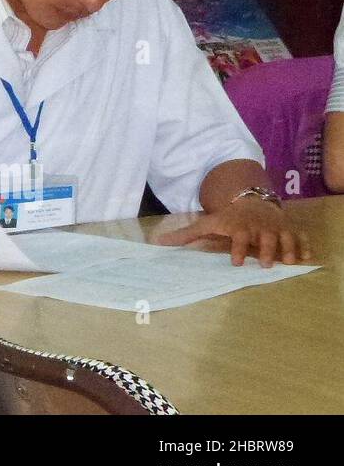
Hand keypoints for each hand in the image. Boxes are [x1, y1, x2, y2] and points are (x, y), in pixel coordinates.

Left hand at [154, 201, 309, 266]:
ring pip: (285, 237)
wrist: (252, 201)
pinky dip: (304, 245)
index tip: (236, 263)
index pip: (238, 238)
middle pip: (265, 238)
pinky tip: (307, 256)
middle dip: (266, 250)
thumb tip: (158, 242)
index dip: (237, 249)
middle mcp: (259, 227)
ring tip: (290, 262)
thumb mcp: (208, 223)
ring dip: (288, 248)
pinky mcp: (290, 229)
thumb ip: (186, 235)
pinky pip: (301, 236)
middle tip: (266, 264)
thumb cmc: (228, 219)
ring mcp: (276, 228)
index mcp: (239, 227)